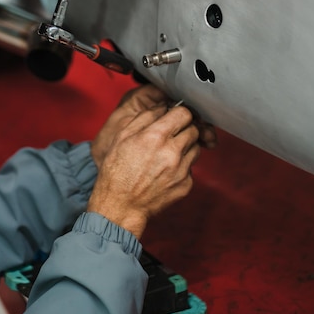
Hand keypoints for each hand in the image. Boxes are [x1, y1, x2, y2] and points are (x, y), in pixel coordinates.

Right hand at [88, 87, 216, 238]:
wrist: (121, 205)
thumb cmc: (117, 170)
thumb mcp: (123, 136)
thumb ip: (145, 117)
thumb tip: (162, 107)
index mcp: (156, 136)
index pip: (184, 113)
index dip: (179, 113)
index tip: (174, 117)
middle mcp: (173, 152)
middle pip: (193, 130)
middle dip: (184, 129)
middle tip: (171, 135)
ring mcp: (182, 170)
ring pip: (195, 148)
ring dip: (185, 147)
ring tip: (167, 154)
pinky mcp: (186, 185)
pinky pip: (191, 168)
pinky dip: (182, 166)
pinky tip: (165, 171)